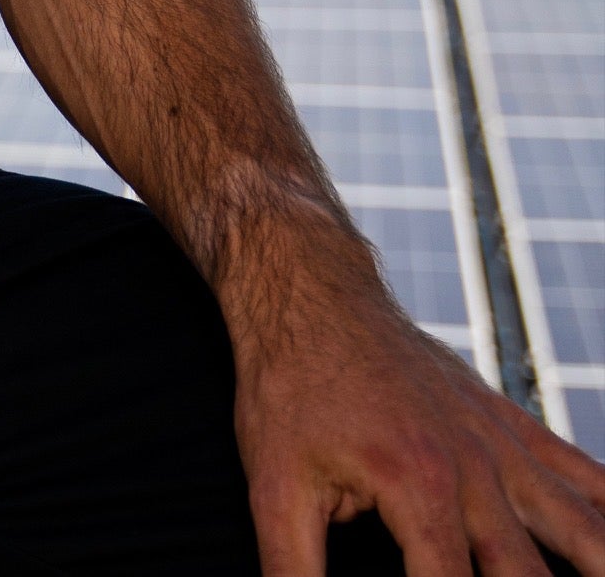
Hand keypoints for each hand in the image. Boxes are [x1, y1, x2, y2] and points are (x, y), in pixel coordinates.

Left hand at [237, 273, 604, 574]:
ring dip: (598, 567)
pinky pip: (582, 472)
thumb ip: (293, 566)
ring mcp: (502, 446)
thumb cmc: (287, 387)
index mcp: (418, 488)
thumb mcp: (271, 483)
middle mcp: (476, 470)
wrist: (309, 293)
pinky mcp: (511, 425)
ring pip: (582, 531)